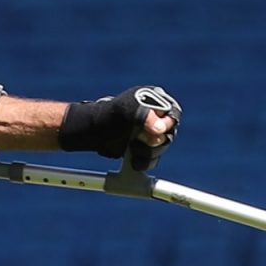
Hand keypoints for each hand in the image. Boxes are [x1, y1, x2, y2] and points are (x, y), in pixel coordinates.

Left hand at [60, 85, 181, 169]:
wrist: (93, 131)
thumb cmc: (108, 115)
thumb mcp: (125, 110)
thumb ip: (144, 115)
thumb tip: (160, 129)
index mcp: (155, 102)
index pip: (173, 115)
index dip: (167, 125)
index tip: (155, 130)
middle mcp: (156, 118)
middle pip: (169, 134)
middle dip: (154, 141)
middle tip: (139, 139)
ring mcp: (151, 134)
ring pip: (161, 149)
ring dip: (148, 152)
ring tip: (132, 147)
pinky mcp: (144, 149)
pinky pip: (152, 160)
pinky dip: (143, 162)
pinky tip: (132, 158)